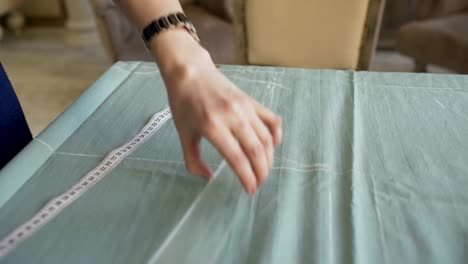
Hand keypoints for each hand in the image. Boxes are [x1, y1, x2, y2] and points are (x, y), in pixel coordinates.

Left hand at [152, 30, 281, 194]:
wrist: (189, 72)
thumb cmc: (183, 104)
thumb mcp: (183, 134)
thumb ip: (193, 160)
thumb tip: (209, 179)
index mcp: (213, 127)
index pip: (237, 158)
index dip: (247, 178)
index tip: (250, 190)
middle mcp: (232, 116)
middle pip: (256, 151)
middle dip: (261, 172)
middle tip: (259, 184)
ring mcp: (245, 107)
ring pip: (266, 138)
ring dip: (268, 159)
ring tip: (264, 171)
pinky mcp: (251, 101)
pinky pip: (271, 120)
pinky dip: (276, 135)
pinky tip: (273, 146)